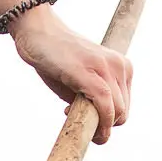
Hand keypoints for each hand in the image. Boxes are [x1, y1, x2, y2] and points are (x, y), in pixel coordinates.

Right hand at [11, 5, 132, 144]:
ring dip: (96, 127)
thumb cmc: (56, 58)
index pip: (124, 107)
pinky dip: (97, 121)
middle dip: (101, 126)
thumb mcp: (81, 81)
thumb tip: (97, 129)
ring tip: (68, 111)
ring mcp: (107, 68)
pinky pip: (104, 105)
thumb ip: (93, 101)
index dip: (105, 121)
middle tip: (72, 115)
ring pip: (116, 112)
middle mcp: (120, 66)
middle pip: (122, 113)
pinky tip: (68, 112)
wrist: (37, 31)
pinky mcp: (90, 72)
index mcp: (122, 67)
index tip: (83, 116)